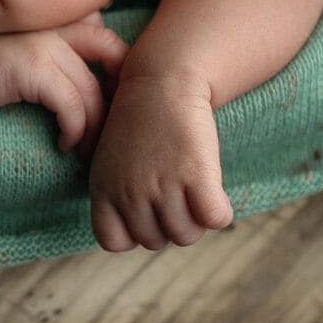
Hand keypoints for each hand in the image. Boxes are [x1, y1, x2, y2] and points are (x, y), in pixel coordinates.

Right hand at [0, 13, 129, 158]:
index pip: (108, 36)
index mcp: (62, 17)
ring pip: (92, 91)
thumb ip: (57, 48)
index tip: (109, 100)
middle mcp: (60, 25)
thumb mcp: (27, 45)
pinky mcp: (35, 69)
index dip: (117, 69)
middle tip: (112, 126)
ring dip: (94, 127)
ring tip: (86, 148)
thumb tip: (88, 79)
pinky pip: (71, 106)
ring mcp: (49, 46)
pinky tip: (63, 143)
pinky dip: (73, 131)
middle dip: (118, 94)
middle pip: (113, 56)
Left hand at [87, 69, 234, 250]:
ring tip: (194, 190)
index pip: (114, 242)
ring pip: (186, 235)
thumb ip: (116, 196)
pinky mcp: (196, 174)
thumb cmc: (140, 121)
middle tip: (176, 192)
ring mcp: (161, 186)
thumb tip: (136, 234)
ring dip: (196, 219)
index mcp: (102, 189)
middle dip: (168, 222)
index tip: (146, 209)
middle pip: (156, 242)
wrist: (163, 80)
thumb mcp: (111, 159)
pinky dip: (219, 212)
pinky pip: (215, 218)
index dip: (134, 231)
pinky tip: (214, 192)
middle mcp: (129, 192)